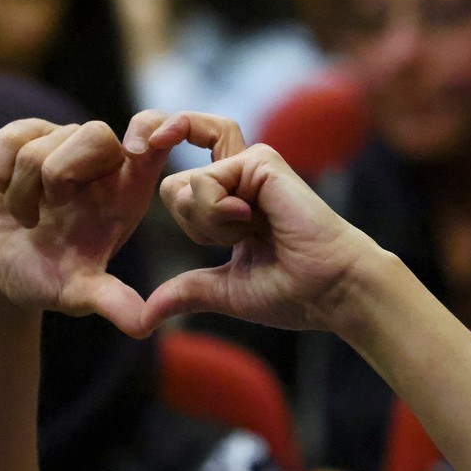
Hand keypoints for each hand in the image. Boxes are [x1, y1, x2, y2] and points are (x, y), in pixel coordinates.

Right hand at [0, 111, 244, 336]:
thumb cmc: (46, 280)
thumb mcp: (80, 294)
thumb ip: (112, 302)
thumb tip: (145, 326)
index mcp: (128, 191)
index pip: (155, 140)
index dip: (156, 129)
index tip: (144, 146)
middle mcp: (99, 164)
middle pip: (96, 133)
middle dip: (63, 174)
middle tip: (53, 210)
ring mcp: (60, 146)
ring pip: (48, 141)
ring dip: (26, 187)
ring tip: (27, 218)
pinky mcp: (20, 139)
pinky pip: (13, 137)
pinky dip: (2, 171)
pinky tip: (5, 195)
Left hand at [142, 144, 375, 331]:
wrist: (329, 290)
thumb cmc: (292, 293)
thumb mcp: (225, 292)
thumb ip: (187, 291)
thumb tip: (146, 317)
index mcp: (236, 200)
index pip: (185, 173)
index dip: (161, 153)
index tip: (140, 153)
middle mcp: (242, 176)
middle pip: (172, 187)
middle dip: (190, 228)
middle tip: (236, 241)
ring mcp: (251, 164)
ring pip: (183, 187)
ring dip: (207, 226)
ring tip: (252, 233)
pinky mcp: (260, 161)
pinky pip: (203, 182)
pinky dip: (216, 214)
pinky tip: (252, 223)